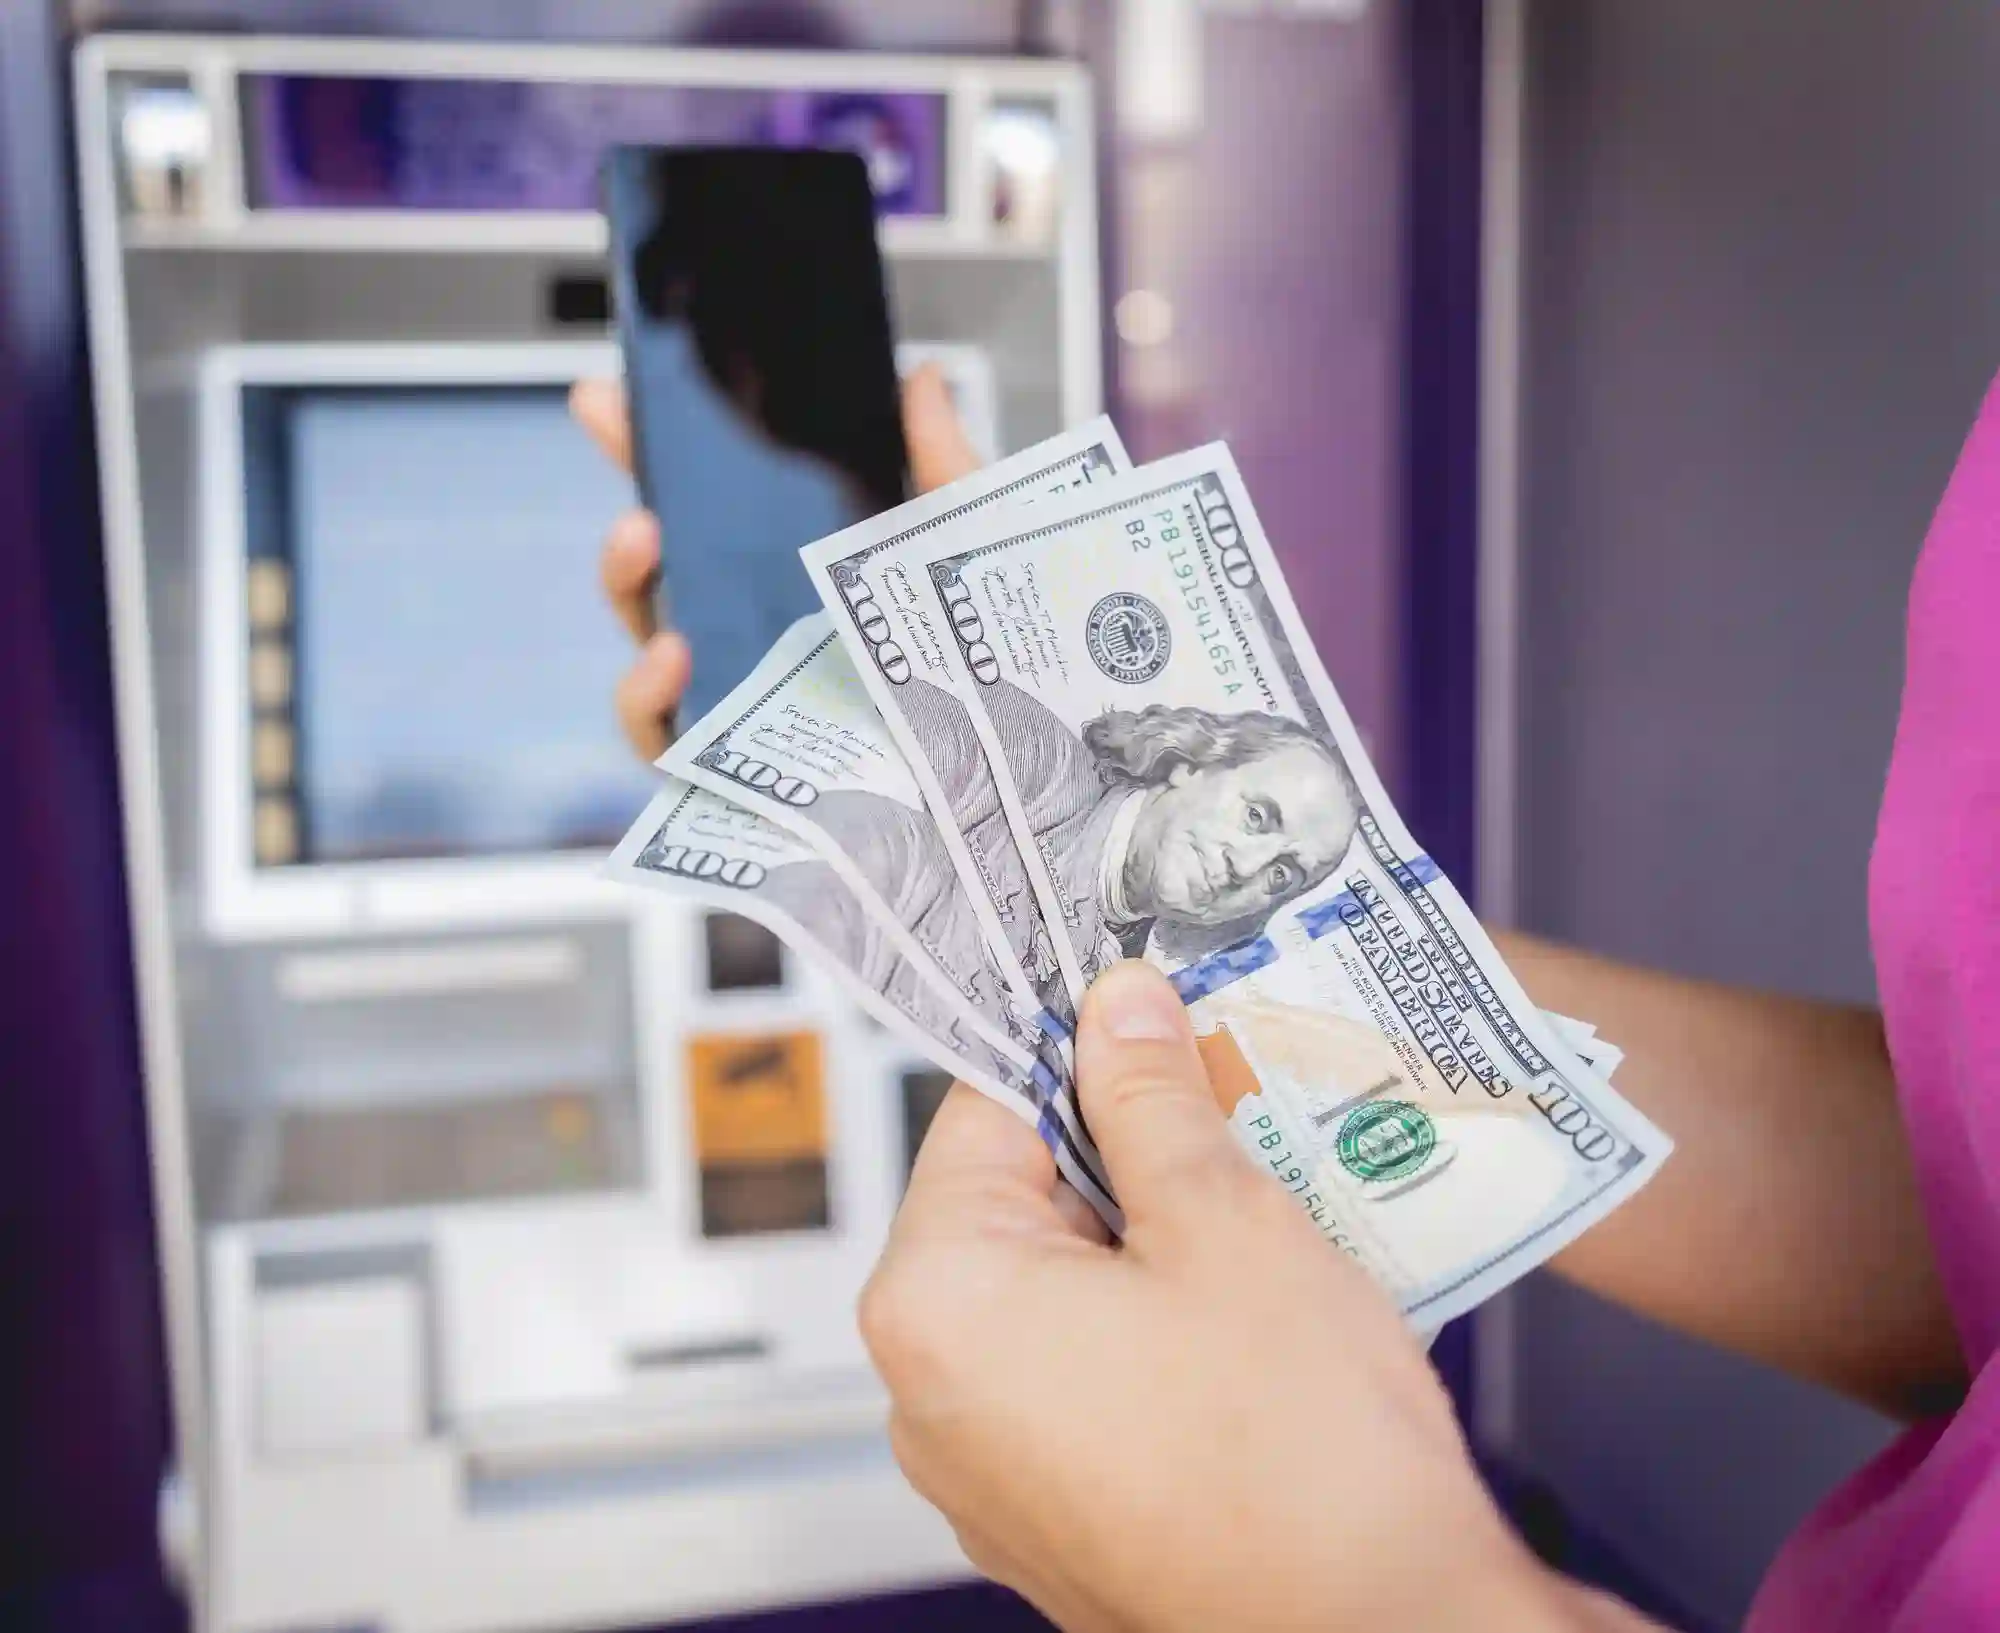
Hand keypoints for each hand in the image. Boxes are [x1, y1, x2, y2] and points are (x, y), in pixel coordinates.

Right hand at [570, 364, 984, 759]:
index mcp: (796, 567)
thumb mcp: (972, 549)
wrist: (1017, 784)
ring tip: (644, 548)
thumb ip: (943, 464)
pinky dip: (646, 698)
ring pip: (651, 642)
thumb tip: (921, 378)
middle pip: (664, 573)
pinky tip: (672, 658)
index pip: (706, 504)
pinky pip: (664, 738)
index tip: (606, 402)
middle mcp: (757, 629)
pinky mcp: (735, 770)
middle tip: (639, 501)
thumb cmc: (993, 665)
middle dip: (629, 523)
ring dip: (629, 591)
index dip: (647, 451)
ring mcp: (741, 698)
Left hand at [862, 961, 1595, 1632]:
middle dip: (1128, 1150)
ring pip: (1060, 1292)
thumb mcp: (1226, 1222)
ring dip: (1151, 1241)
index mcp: (935, 1302)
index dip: (1082, 1046)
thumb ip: (1149, 1096)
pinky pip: (1085, 1377)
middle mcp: (929, 1395)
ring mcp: (987, 1471)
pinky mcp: (1050, 1518)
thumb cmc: (1303, 1462)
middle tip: (1236, 1119)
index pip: (985, 1107)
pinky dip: (1153, 1330)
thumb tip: (1116, 1005)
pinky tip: (1252, 1321)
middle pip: (1018, 1202)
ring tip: (1262, 1221)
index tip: (1154, 1014)